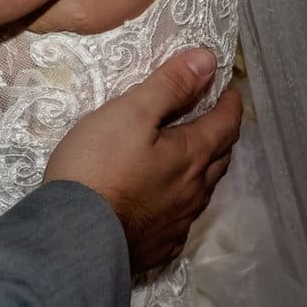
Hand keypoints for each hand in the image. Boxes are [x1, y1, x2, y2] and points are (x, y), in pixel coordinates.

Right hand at [44, 48, 240, 274]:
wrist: (75, 233)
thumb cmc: (99, 165)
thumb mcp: (130, 113)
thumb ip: (169, 86)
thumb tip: (208, 60)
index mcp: (191, 155)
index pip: (224, 124)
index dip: (230, 104)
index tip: (230, 89)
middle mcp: (193, 191)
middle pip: (219, 158)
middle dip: (222, 135)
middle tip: (215, 119)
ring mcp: (178, 222)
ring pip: (203, 190)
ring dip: (205, 169)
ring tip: (195, 157)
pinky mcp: (159, 245)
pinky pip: (181, 219)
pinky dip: (182, 201)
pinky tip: (169, 203)